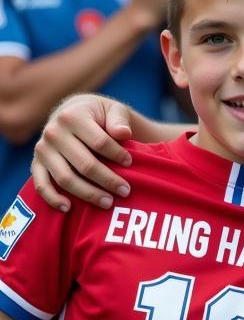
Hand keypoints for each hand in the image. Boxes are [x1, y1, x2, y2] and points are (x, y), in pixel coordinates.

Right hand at [31, 96, 134, 210]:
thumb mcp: (112, 110)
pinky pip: (41, 184)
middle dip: (108, 180)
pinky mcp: (37, 163)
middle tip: (126, 191)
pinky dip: (52, 198)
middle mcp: (53, 133)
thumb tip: (123, 133)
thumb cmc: (99, 115)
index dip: (118, 155)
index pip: (100, 143)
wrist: (73, 113)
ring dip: (88, 193)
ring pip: (65, 178)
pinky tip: (69, 208)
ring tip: (108, 202)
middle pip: (84, 164)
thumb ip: (119, 120)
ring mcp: (43, 150)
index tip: (130, 164)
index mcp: (72, 117)